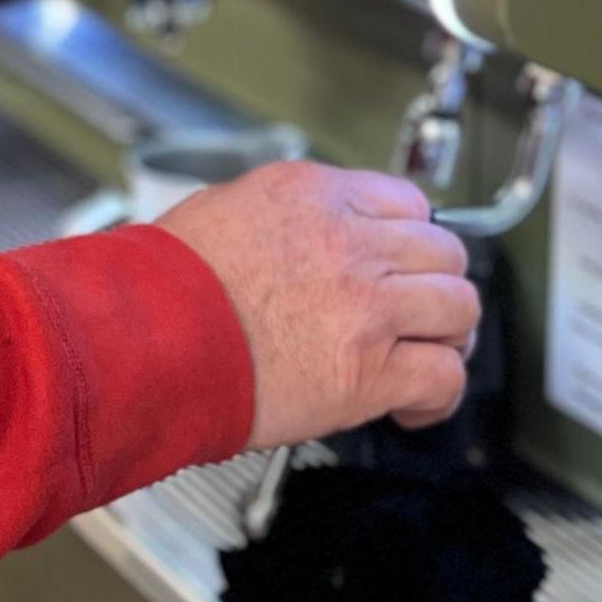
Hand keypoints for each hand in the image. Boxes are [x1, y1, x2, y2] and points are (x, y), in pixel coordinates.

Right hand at [154, 162, 479, 447]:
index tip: (405, 263)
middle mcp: (352, 242)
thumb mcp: (223, 210)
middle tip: (422, 313)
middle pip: (444, 253)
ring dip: (446, 336)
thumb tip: (301, 233)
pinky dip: (438, 396)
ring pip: (458, 310)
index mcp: (315, 196)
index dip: (411, 240)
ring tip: (426, 357)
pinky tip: (416, 405)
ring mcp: (368, 306)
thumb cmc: (161, 285)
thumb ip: (282, 216)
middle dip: (436, 285)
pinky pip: (443, 377)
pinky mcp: (369, 372)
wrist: (143, 340)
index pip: (408, 203)